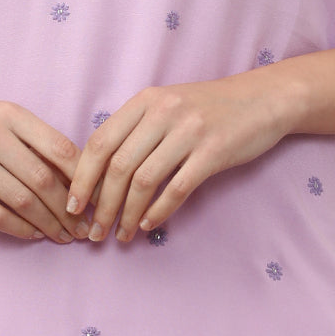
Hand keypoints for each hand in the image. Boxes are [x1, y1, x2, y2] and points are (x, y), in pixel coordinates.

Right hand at [0, 94, 90, 243]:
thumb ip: (30, 139)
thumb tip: (75, 174)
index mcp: (9, 113)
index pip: (59, 147)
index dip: (83, 177)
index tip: (97, 197)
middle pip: (43, 179)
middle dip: (70, 210)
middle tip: (84, 229)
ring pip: (21, 200)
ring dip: (48, 224)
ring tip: (63, 237)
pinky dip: (19, 229)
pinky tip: (33, 235)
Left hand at [65, 69, 288, 243]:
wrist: (261, 100)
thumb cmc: (208, 108)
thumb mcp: (167, 105)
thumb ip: (136, 129)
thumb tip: (99, 173)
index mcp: (145, 100)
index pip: (100, 141)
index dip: (83, 177)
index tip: (74, 206)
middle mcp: (163, 112)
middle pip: (118, 165)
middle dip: (101, 205)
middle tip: (96, 232)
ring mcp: (189, 131)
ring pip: (144, 180)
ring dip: (127, 214)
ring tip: (121, 235)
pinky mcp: (213, 152)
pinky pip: (177, 189)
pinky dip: (159, 212)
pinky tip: (149, 226)